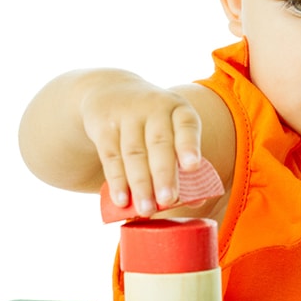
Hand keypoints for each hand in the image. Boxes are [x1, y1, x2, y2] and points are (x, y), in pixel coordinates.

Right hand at [80, 76, 201, 215]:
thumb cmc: (154, 123)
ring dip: (140, 184)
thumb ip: (184, 161)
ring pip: (134, 153)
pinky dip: (117, 181)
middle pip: (159, 143)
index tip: (193, 167)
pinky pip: (111, 156)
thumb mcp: (172, 130)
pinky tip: (122, 200)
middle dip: (163, 174)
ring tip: (146, 209)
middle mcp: (154, 108)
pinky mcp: (103, 126)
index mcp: (178, 109)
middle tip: (167, 201)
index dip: (189, 145)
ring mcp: (127, 115)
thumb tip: (197, 200)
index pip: (186, 124)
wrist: (112, 91)